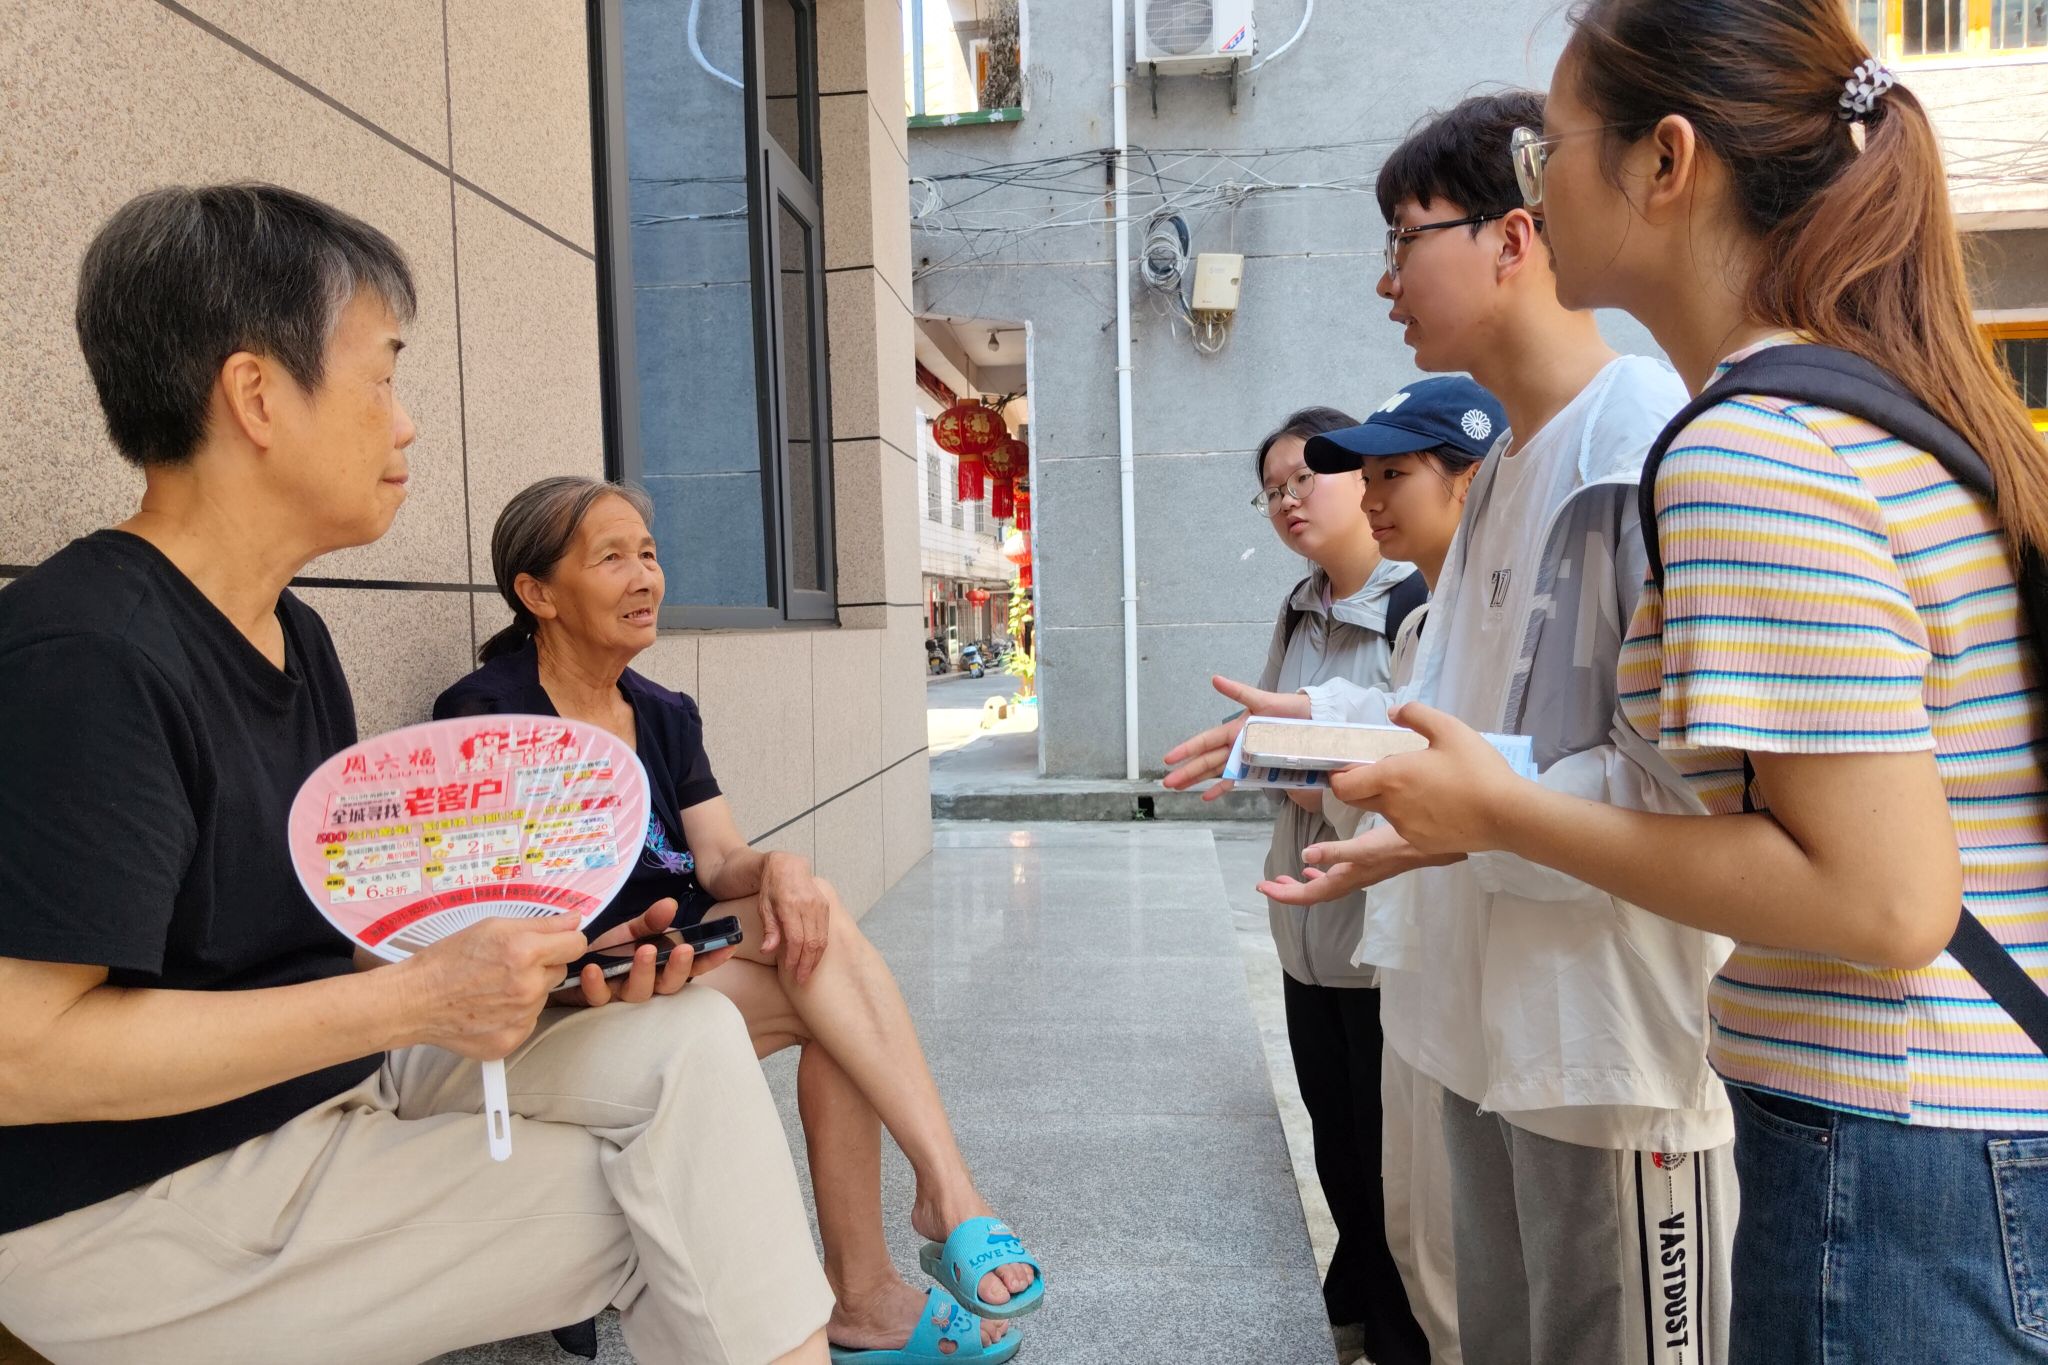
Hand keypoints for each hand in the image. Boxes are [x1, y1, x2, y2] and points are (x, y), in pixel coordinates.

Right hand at [400, 912, 587, 1059]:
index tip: (555, 943)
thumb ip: (541, 924)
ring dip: (527, 990)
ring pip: (542, 996)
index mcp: (525, 952)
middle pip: (559, 971)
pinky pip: (528, 1021)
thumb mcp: (491, 927)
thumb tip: (574, 920)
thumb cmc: (447, 960)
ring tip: (492, 987)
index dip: (565, 941)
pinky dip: (515, 1015)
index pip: (576, 945)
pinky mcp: (511, 1039)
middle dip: (541, 965)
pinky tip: (489, 1007)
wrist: (414, 1001)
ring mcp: (521, 1016)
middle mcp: (528, 986)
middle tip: (507, 965)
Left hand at [553, 898, 736, 1008]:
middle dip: (678, 967)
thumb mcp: (632, 930)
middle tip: (683, 949)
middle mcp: (647, 985)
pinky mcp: (595, 999)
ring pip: (639, 992)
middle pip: (669, 984)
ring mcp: (622, 994)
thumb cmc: (608, 950)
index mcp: (662, 967)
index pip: (692, 967)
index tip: (728, 947)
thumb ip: (651, 920)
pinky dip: (596, 984)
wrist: (569, 962)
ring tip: (643, 952)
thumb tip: (670, 905)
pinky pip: (598, 996)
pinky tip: (594, 969)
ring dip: (643, 972)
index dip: (710, 959)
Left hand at [758, 853, 828, 985]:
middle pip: (811, 941)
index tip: (789, 970)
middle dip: (806, 963)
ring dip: (815, 959)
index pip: (795, 938)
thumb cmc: (772, 887)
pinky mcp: (825, 907)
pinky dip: (821, 948)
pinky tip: (814, 958)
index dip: (793, 956)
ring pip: (821, 939)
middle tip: (801, 979)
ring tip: (808, 972)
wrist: (788, 865)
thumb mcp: (764, 906)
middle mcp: (808, 905)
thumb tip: (769, 950)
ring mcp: (819, 905)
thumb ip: (769, 929)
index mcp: (790, 904)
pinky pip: (825, 932)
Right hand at [1160, 676, 1312, 797]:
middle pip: (1206, 760)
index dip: (1186, 750)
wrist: (1312, 720)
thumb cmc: (1288, 708)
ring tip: (1178, 788)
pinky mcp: (1256, 767)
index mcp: (1234, 729)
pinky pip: (1236, 780)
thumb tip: (1215, 679)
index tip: (1169, 758)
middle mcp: (1235, 745)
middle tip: (1167, 782)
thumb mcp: (1263, 700)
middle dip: (1186, 771)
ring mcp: (1244, 758)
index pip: (1204, 741)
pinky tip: (1207, 795)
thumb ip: (1238, 691)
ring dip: (1197, 780)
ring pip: (1215, 771)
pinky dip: (1221, 787)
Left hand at [1255, 824, 1461, 904]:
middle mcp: (1352, 880)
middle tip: (1265, 885)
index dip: (1284, 894)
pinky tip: (1314, 866)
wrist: (1437, 846)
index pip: (1310, 896)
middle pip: (1313, 895)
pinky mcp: (1369, 865)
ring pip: (1325, 886)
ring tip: (1282, 878)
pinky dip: (1321, 873)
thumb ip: (1336, 852)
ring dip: (1302, 885)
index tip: (1261, 888)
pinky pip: (1337, 875)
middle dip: (1288, 892)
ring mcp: (1361, 874)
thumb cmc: (1402, 844)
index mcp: (1347, 878)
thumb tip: (1305, 857)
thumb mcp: (1367, 846)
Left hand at [1328, 703, 1525, 856]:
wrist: (1506, 814)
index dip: (1340, 777)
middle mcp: (1391, 806)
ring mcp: (1405, 829)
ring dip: (1391, 799)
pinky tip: (1438, 805)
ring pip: (1384, 812)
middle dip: (1361, 786)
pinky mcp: (1422, 844)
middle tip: (1385, 771)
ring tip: (1422, 785)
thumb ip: (1416, 714)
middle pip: (1358, 800)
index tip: (1350, 766)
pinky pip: (1406, 827)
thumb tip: (1393, 712)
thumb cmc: (1476, 768)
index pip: (1343, 786)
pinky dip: (1412, 815)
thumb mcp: (1449, 728)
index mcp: (1390, 777)